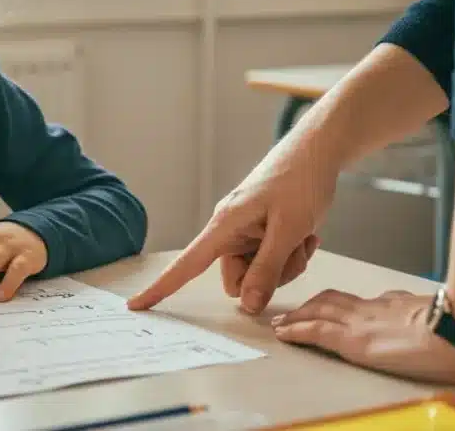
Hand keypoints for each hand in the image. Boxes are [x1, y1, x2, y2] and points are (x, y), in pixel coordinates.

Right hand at [127, 153, 334, 312]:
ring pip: (258, 274)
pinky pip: (271, 261)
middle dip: (269, 276)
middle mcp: (230, 230)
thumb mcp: (288, 229)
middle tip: (294, 250)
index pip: (186, 264)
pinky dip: (292, 254)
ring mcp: (247, 231)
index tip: (136, 305)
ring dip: (286, 264)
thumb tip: (247, 306)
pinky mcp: (262, 231)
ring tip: (303, 237)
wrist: (318, 150)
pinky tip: (306, 235)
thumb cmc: (301, 180)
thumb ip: (267, 269)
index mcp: (225, 225)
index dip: (161, 287)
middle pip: (238, 279)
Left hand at [273, 289, 454, 383]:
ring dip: (297, 316)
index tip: (322, 305)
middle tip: (291, 312)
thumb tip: (413, 309)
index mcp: (392, 305)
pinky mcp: (354, 340)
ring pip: (318, 312)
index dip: (334, 302)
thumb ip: (418, 310)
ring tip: (281, 323)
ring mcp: (361, 322)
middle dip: (309, 306)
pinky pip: (316, 331)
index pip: (355, 300)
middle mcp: (372, 309)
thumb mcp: (436, 311)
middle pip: (330, 301)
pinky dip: (296, 330)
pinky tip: (283, 334)